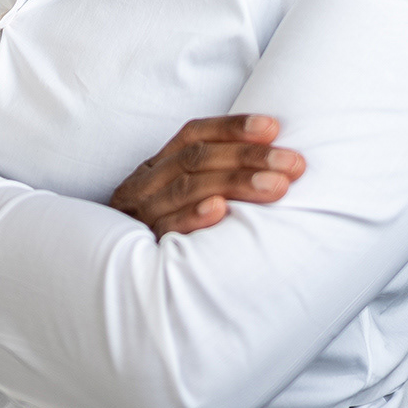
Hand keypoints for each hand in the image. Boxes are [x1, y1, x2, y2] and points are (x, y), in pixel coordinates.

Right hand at [109, 114, 304, 238]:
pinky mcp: (143, 247)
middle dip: (249, 157)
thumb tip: (273, 163)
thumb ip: (209, 177)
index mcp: (156, 165)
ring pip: (187, 188)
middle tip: (293, 164)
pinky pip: (167, 228)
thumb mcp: (176, 196)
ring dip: (235, 183)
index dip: (232, 128)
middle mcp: (146, 183)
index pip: (193, 134)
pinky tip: (220, 210)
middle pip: (197, 159)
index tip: (273, 128)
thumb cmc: (162, 229)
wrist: (114, 279)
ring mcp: (142, 214)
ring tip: (276, 186)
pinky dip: (193, 216)